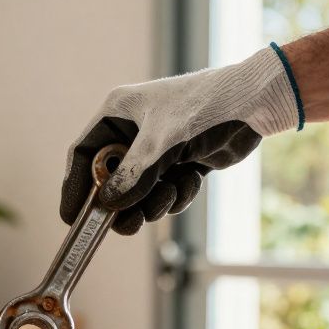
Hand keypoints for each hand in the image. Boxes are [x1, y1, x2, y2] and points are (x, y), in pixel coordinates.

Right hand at [60, 45, 300, 234]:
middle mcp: (133, 132)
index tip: (71, 217)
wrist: (257, 104)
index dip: (76, 187)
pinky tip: (193, 179)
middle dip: (123, 204)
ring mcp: (157, 149)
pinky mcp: (180, 163)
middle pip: (111, 181)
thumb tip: (108, 205)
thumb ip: (133, 176)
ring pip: (139, 193)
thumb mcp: (163, 143)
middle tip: (128, 224)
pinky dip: (177, 195)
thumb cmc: (207, 107)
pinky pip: (164, 194)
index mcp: (119, 113)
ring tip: (172, 191)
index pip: (84, 154)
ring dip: (155, 201)